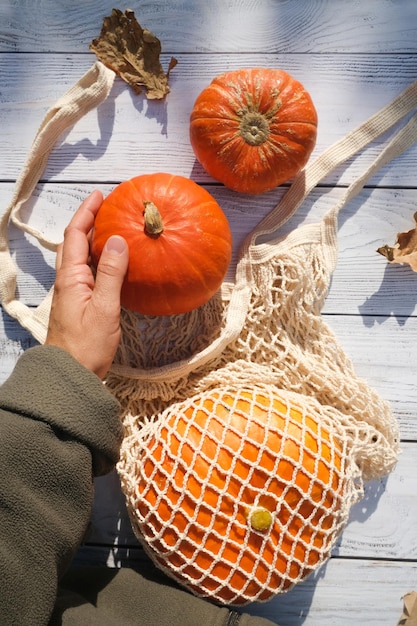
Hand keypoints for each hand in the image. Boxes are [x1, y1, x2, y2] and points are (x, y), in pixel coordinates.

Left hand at [45, 190, 128, 377]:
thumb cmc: (87, 345)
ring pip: (80, 256)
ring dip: (92, 238)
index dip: (86, 213)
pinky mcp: (80, 303)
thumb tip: (119, 240)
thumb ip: (111, 274)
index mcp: (70, 277)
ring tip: (112, 227)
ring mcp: (73, 292)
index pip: (75, 235)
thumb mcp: (105, 308)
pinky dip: (98, 257)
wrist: (72, 374)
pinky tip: (113, 261)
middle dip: (88, 220)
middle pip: (74, 242)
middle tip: (107, 207)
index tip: (100, 196)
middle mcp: (68, 281)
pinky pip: (87, 271)